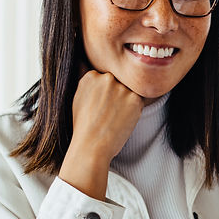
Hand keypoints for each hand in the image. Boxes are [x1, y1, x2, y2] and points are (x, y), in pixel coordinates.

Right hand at [59, 70, 143, 198]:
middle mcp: (106, 78)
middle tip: (110, 114)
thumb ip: (89, 85)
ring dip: (127, 103)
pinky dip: (135, 111)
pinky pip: (140, 101)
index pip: (106, 79)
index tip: (102, 106)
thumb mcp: (78, 99)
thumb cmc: (84, 128)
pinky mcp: (134, 98)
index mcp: (91, 76)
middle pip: (120, 83)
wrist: (92, 145)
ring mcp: (121, 87)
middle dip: (118, 96)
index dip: (107, 94)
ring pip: (130, 92)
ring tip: (115, 119)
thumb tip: (94, 72)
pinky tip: (123, 120)